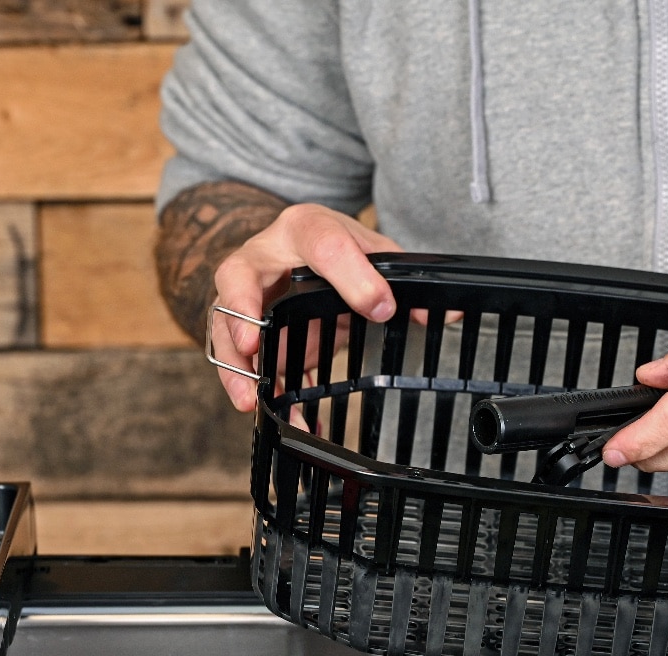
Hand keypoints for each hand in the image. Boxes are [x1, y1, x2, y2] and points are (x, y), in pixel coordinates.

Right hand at [210, 203, 402, 410]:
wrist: (301, 248)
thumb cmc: (338, 249)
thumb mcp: (374, 254)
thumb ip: (401, 280)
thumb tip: (445, 313)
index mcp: (306, 228)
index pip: (324, 243)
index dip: (353, 277)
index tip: (381, 308)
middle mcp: (264, 255)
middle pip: (237, 274)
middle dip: (242, 309)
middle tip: (253, 343)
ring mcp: (244, 292)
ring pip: (223, 323)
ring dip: (234, 364)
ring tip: (250, 398)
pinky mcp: (241, 326)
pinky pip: (235, 357)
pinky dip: (248, 387)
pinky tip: (266, 414)